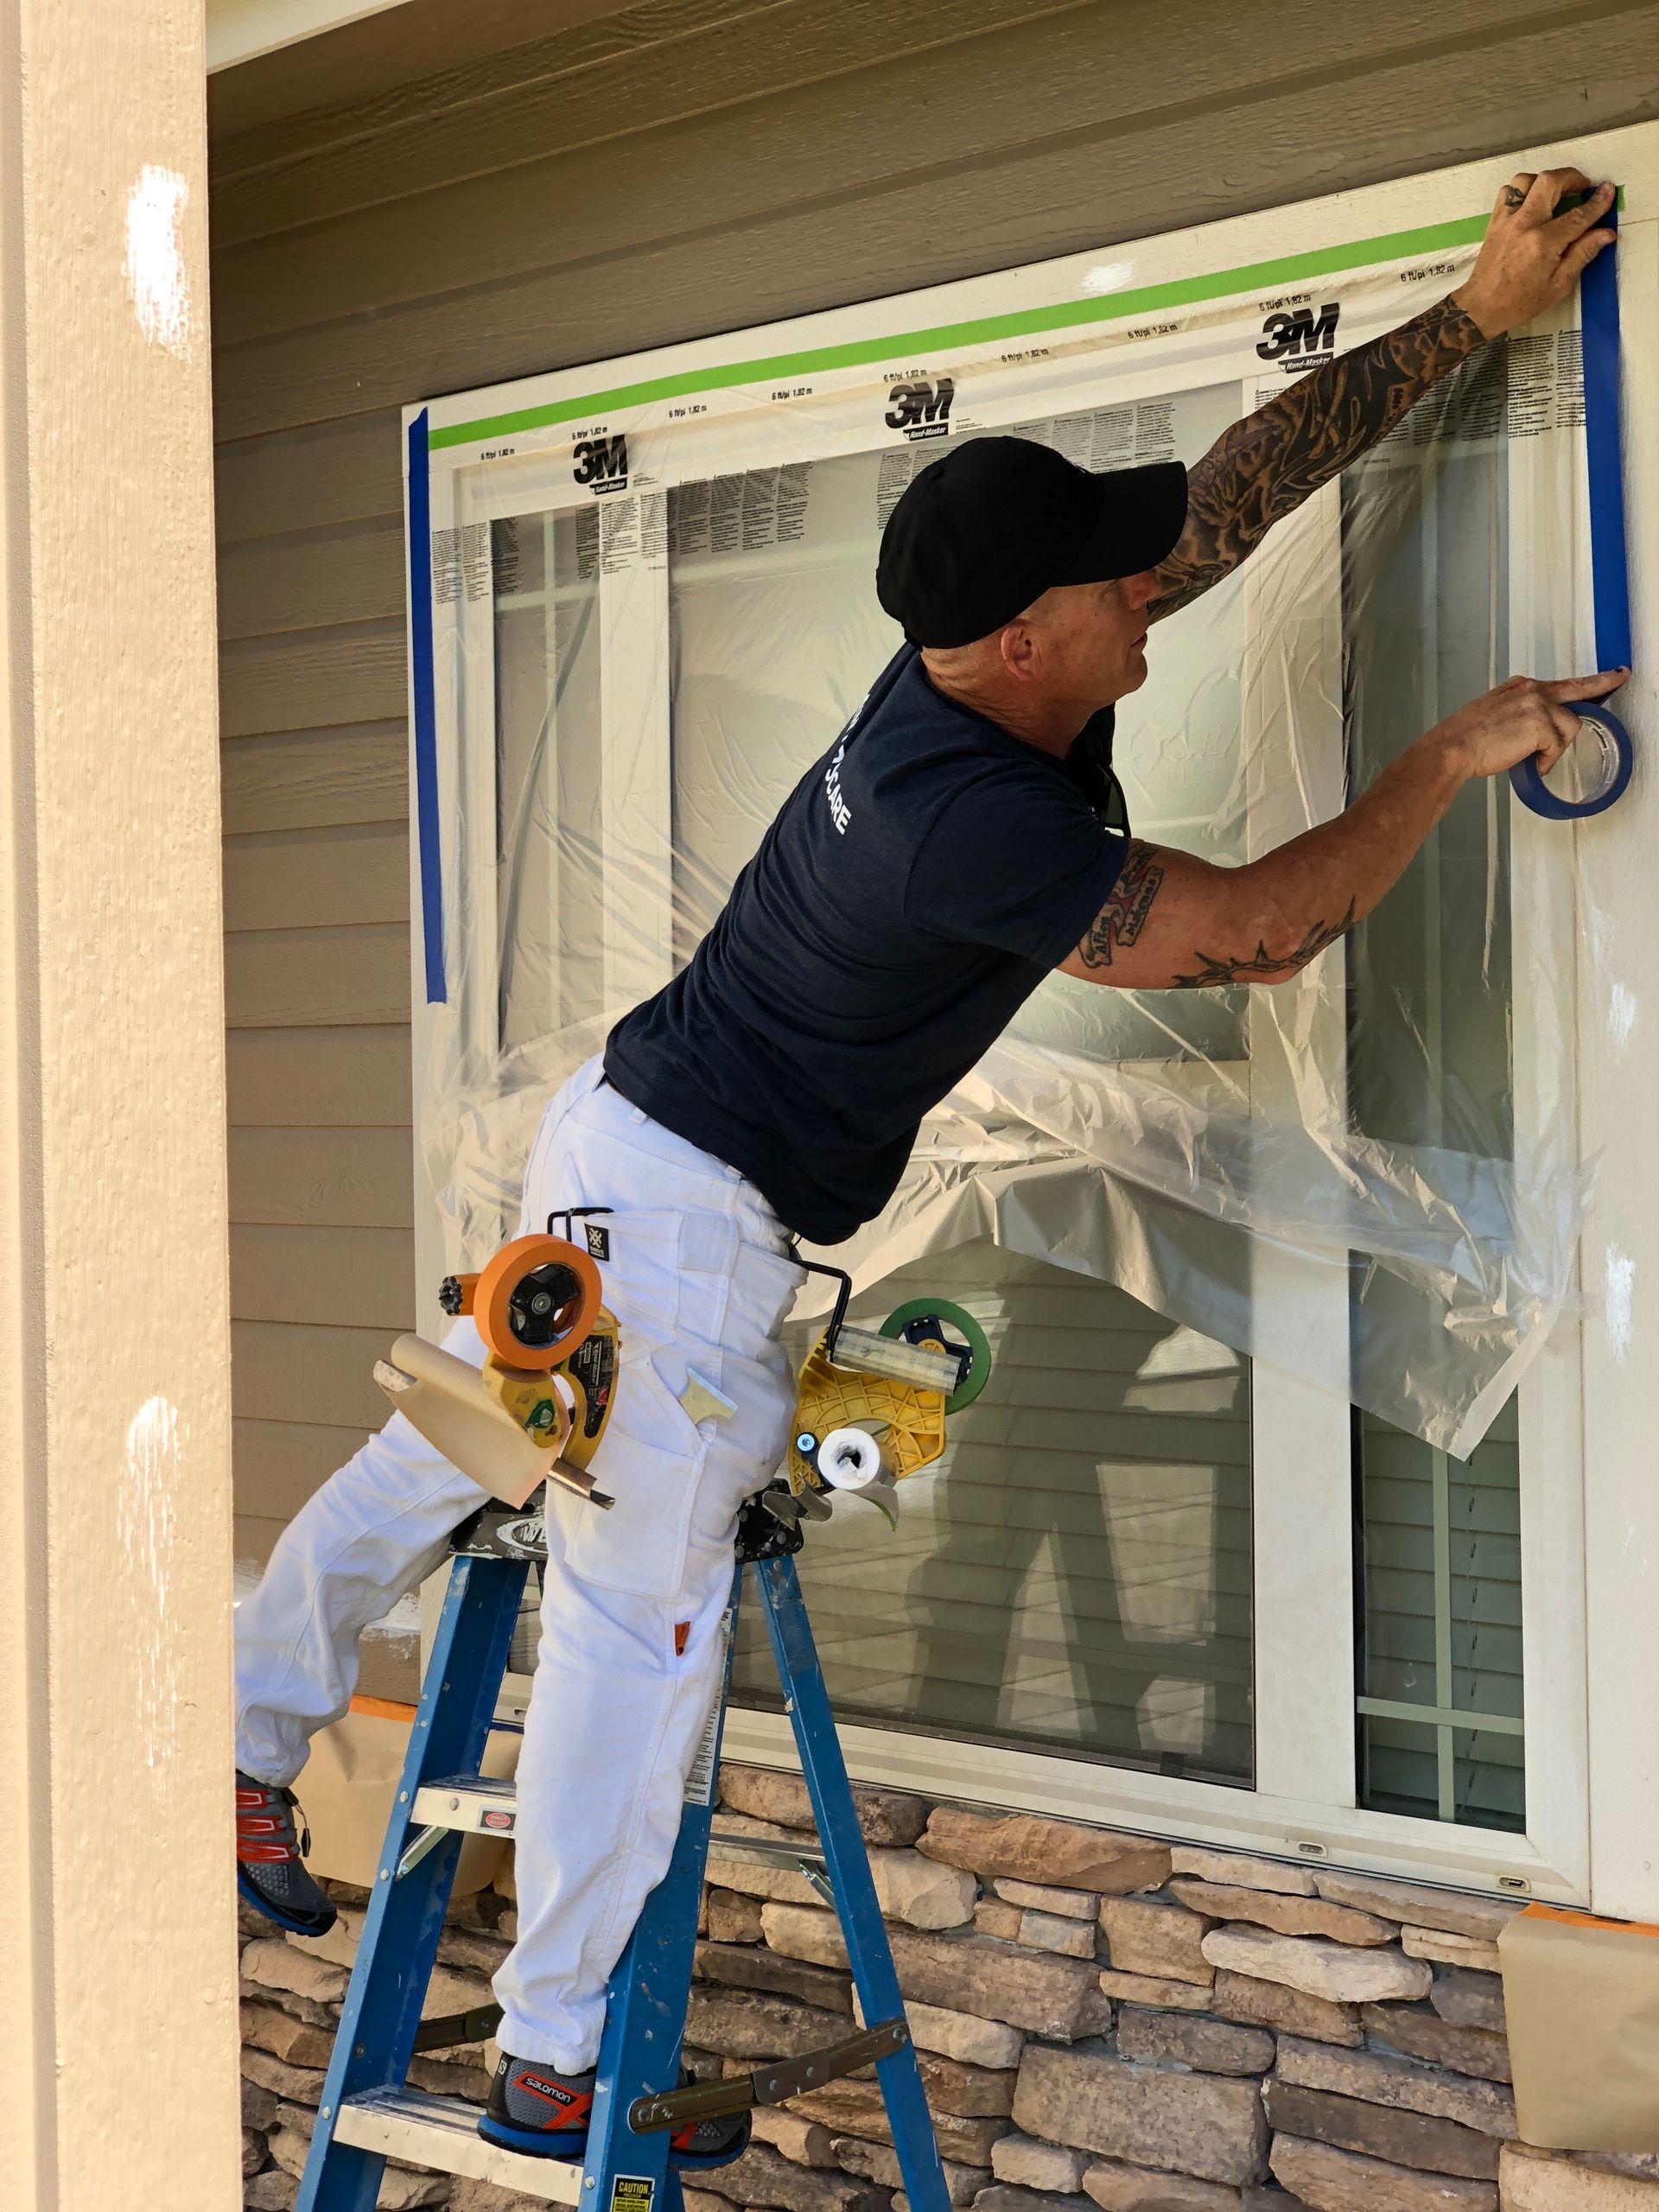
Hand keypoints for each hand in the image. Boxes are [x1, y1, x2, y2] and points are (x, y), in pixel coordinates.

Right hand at [1429, 670, 1628, 781]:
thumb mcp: (1491, 714)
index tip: (1601, 678)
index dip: (1581, 686)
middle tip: (1622, 675)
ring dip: (1555, 748)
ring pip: (1570, 726)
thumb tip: (1531, 734)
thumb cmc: (1463, 738)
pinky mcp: (1541, 723)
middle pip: (1579, 687)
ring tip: (1535, 760)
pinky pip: (1558, 746)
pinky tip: (1532, 765)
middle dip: (1604, 681)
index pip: (1559, 684)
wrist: (1452, 748)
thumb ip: (1516, 715)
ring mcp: (1538, 704)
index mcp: (1519, 687)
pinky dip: (1546, 760)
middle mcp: (1532, 690)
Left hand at [1452, 170, 1614, 338]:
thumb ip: (1582, 254)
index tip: (1608, 190)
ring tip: (1555, 193)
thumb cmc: (1520, 302)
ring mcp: (1506, 220)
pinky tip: (1532, 203)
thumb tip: (1606, 233)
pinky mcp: (1494, 222)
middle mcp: (1524, 224)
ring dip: (1544, 181)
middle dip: (1571, 177)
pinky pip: (1507, 192)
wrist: (1481, 308)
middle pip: (1549, 181)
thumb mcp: (1559, 285)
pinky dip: (1522, 190)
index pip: (1578, 215)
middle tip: (1581, 187)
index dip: (1597, 201)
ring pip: (1525, 180)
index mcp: (1543, 243)